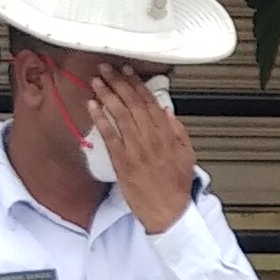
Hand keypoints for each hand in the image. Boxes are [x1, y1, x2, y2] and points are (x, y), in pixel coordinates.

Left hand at [79, 65, 197, 235]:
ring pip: (120, 114)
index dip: (138, 83)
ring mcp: (136, 148)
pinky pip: (110, 135)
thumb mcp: (186, 155)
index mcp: (166, 134)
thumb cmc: (175, 187)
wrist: (168, 211)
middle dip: (119, 83)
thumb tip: (168, 112)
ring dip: (108, 95)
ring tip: (97, 81)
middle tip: (107, 69)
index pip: (150, 101)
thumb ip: (178, 132)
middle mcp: (151, 137)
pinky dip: (101, 118)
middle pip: (133, 103)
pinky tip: (92, 106)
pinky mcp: (123, 161)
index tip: (128, 71)